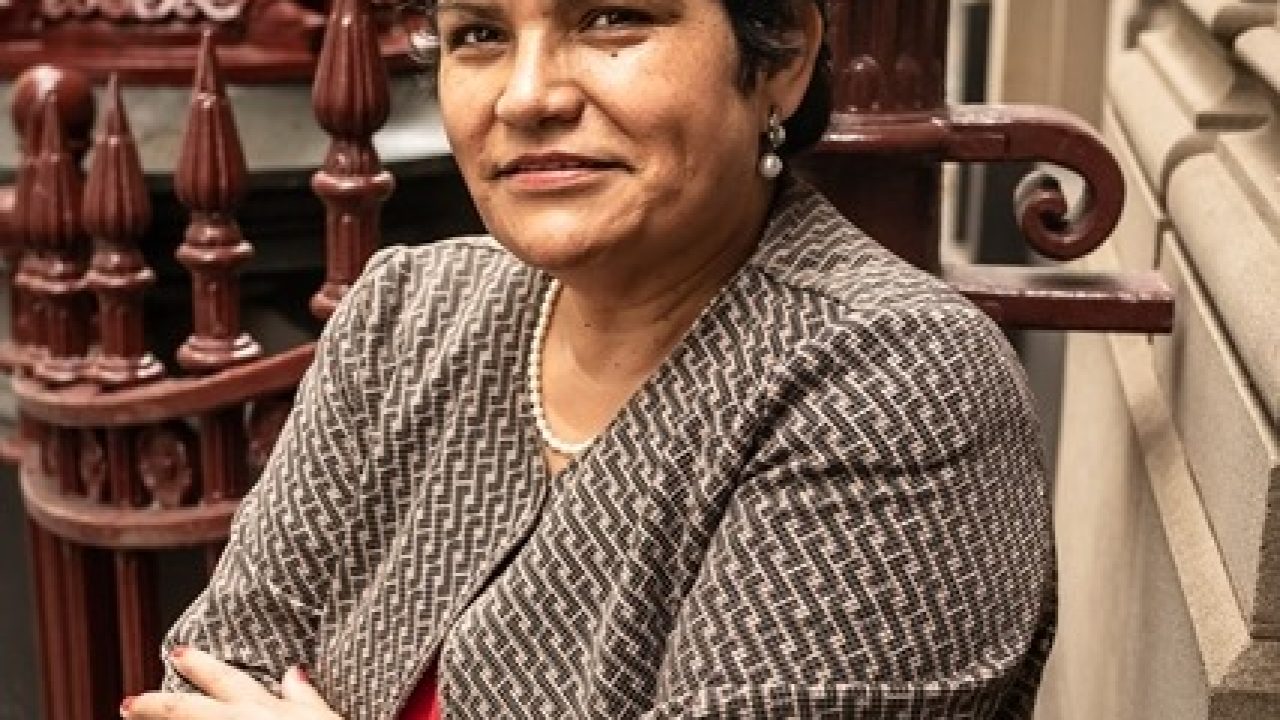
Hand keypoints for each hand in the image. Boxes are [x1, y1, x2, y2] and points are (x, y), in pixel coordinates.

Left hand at [121, 646, 342, 718]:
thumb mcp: (325, 718)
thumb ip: (305, 696)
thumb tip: (293, 671)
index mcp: (260, 710)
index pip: (223, 679)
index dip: (198, 664)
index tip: (176, 652)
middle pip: (184, 710)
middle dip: (154, 704)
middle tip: (129, 702)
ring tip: (136, 718)